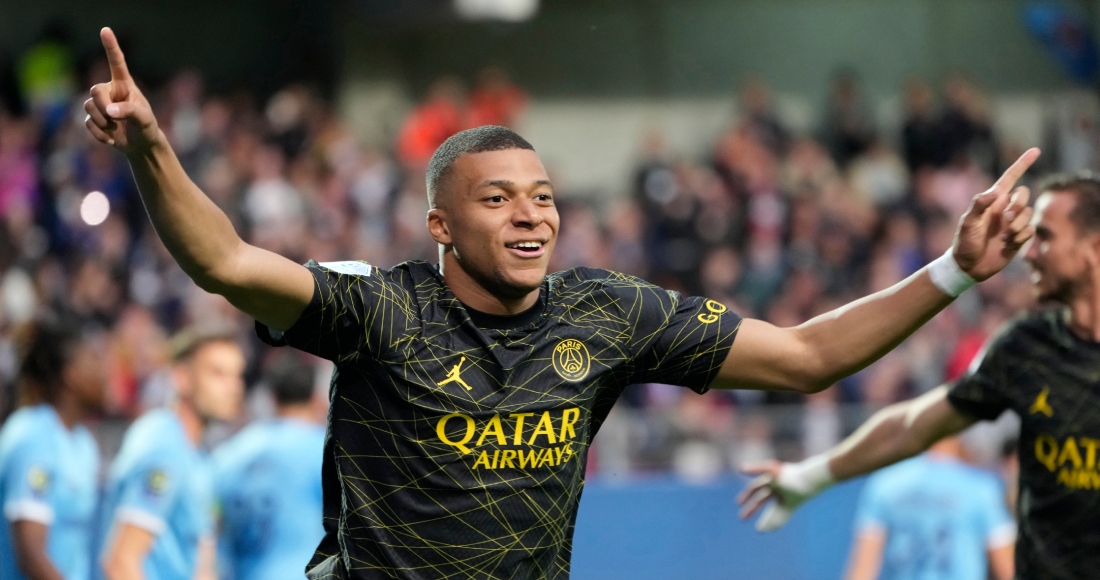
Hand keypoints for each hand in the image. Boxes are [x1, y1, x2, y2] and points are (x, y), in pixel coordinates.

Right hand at [84, 27, 160, 154]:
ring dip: (102, 122)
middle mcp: (110, 91)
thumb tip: (109, 111)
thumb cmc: (147, 127)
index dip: (111, 47)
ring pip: (89, 107)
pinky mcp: (94, 119)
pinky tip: (111, 139)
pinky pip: (88, 123)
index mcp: (124, 85)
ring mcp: (101, 105)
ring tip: (116, 128)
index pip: (117, 63)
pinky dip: (99, 134)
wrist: (141, 145)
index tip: (105, 30)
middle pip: (95, 91)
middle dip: (101, 106)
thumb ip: (129, 111)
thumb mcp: (144, 119)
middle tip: (112, 118)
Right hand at [737, 460, 820, 531]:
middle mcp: (776, 489)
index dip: (746, 496)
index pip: (755, 488)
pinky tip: (769, 530)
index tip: (738, 503)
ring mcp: (784, 498)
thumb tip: (740, 468)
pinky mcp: (791, 506)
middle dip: (751, 509)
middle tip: (741, 518)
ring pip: (771, 510)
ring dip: (765, 520)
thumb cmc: (790, 475)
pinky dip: (775, 523)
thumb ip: (757, 468)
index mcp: (769, 480)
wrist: (810, 480)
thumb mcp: (772, 471)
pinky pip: (781, 516)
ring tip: (758, 530)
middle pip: (761, 500)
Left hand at [951, 148, 1040, 280]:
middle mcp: (1004, 209)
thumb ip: (979, 204)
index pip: (1010, 178)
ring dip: (1018, 224)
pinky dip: (1022, 237)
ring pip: (1029, 214)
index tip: (1035, 150)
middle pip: (1024, 194)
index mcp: (992, 201)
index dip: (1022, 164)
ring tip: (1003, 236)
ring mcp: (1012, 223)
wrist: (968, 267)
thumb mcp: (968, 222)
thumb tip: (997, 191)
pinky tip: (1008, 244)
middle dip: (1018, 204)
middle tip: (1005, 219)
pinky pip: (1031, 230)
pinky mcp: (1019, 237)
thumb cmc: (964, 243)